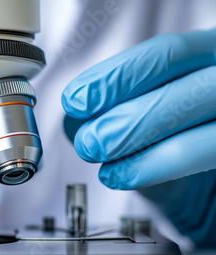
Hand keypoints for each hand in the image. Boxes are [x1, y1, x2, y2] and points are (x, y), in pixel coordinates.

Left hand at [62, 29, 215, 245]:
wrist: (201, 178)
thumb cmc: (168, 131)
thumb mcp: (137, 106)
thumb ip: (110, 105)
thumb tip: (76, 118)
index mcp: (208, 53)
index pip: (167, 54)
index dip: (117, 77)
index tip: (76, 99)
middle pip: (184, 92)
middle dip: (125, 119)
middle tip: (87, 141)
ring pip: (198, 131)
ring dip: (137, 145)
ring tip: (99, 155)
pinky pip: (203, 156)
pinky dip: (154, 169)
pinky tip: (120, 174)